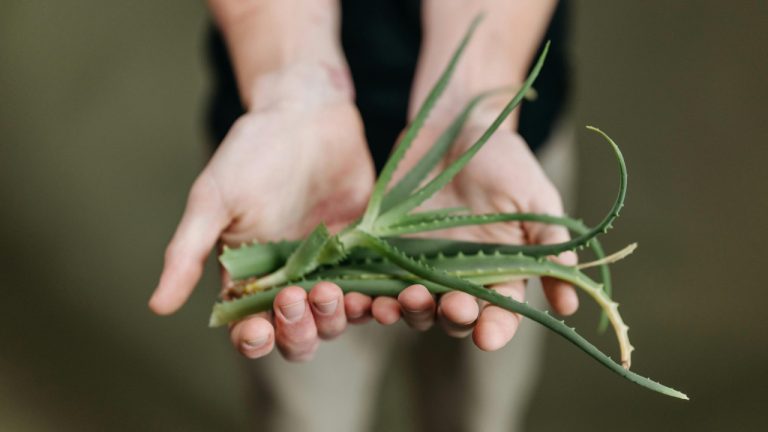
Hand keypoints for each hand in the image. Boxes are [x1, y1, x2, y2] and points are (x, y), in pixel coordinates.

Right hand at [149, 72, 376, 360]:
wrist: (306, 112)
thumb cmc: (251, 152)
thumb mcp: (213, 199)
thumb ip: (188, 252)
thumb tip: (156, 305)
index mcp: (249, 277)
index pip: (251, 328)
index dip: (255, 339)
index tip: (259, 328)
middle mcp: (291, 281)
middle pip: (299, 334)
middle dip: (300, 329)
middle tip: (300, 296)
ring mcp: (331, 268)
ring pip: (339, 318)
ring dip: (340, 318)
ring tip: (340, 294)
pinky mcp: (367, 251)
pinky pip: (377, 288)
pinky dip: (383, 300)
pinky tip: (389, 296)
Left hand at [373, 117, 577, 350]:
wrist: (455, 125)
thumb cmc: (503, 160)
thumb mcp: (534, 198)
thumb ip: (549, 246)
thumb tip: (570, 304)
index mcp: (500, 271)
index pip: (500, 313)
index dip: (495, 329)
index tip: (488, 336)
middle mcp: (459, 276)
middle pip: (454, 317)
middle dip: (452, 317)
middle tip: (450, 305)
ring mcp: (420, 265)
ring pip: (413, 306)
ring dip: (408, 312)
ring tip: (401, 302)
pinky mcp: (386, 249)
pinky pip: (375, 281)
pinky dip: (367, 295)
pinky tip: (360, 296)